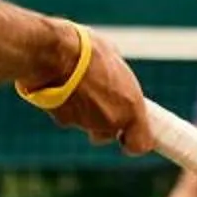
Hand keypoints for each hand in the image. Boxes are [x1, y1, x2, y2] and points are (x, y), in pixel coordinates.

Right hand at [28, 25, 152, 154]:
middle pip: (107, 134)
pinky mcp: (63, 121)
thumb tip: (116, 80)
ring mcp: (86, 124)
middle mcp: (111, 120)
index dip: (133, 142)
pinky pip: (67, 117)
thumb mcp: (113, 61)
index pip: (140, 145)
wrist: (56, 53)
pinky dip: (65, 107)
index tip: (127, 136)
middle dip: (101, 123)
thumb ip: (118, 81)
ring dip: (83, 114)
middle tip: (96, 100)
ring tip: (76, 87)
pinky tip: (60, 88)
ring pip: (86, 126)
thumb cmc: (89, 51)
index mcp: (131, 107)